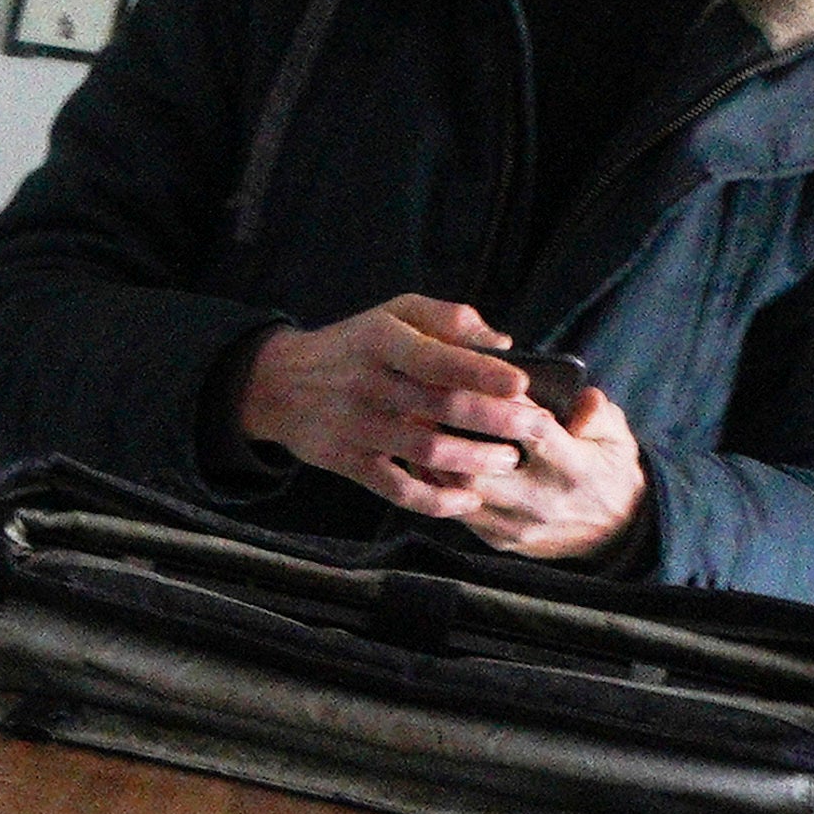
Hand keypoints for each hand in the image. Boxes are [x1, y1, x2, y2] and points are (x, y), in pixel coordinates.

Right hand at [240, 296, 560, 505]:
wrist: (278, 383)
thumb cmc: (353, 345)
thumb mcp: (392, 313)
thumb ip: (448, 319)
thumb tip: (502, 341)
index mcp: (382, 341)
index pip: (438, 358)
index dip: (482, 372)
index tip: (522, 383)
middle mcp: (368, 383)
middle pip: (440, 406)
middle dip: (496, 420)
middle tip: (535, 430)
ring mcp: (357, 426)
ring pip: (425, 450)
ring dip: (475, 460)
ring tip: (509, 461)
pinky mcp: (347, 462)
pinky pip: (397, 489)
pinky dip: (435, 500)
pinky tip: (467, 500)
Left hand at [436, 391, 643, 561]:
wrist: (617, 534)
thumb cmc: (611, 471)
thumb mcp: (618, 436)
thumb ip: (598, 413)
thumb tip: (578, 399)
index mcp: (575, 468)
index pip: (533, 432)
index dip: (502, 404)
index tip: (478, 377)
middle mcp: (542, 501)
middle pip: (480, 470)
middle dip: (451, 436)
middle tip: (427, 403)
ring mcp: (517, 526)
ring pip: (459, 495)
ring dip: (435, 462)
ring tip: (418, 429)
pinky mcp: (500, 541)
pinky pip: (457, 513)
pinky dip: (438, 486)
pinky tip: (427, 460)